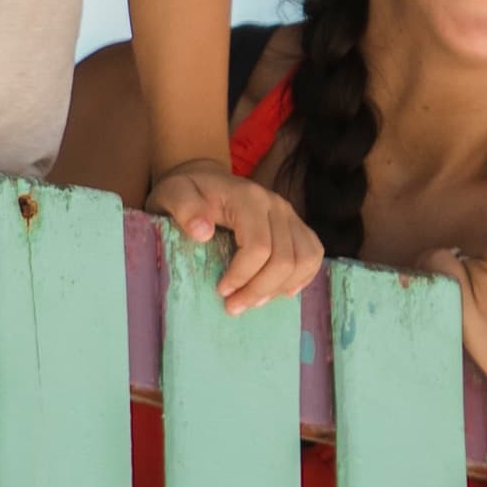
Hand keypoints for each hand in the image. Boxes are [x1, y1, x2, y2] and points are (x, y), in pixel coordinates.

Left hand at [147, 161, 320, 312]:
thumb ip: (184, 208)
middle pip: (285, 258)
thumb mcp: (173, 194)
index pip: (259, 246)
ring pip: (305, 260)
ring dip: (281, 287)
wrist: (205, 180)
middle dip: (259, 289)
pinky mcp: (296, 226)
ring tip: (254, 301)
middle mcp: (276, 205)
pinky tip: (279, 291)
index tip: (221, 290)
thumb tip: (202, 232)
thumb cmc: (186, 191)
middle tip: (233, 306)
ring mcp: (290, 215)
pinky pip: (313, 255)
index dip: (242, 275)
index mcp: (248, 197)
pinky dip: (301, 277)